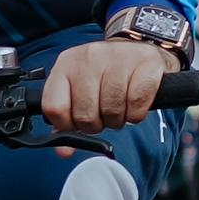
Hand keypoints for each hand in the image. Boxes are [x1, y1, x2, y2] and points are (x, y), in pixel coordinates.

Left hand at [42, 39, 173, 135]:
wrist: (138, 48)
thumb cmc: (105, 75)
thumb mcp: (78, 89)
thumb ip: (66, 121)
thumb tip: (63, 152)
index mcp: (66, 64)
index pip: (54, 107)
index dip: (66, 125)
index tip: (76, 124)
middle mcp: (89, 58)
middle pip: (85, 115)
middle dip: (96, 124)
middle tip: (103, 115)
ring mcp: (117, 58)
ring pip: (112, 111)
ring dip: (117, 120)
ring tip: (119, 108)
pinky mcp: (145, 63)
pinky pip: (136, 104)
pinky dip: (136, 113)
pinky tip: (134, 104)